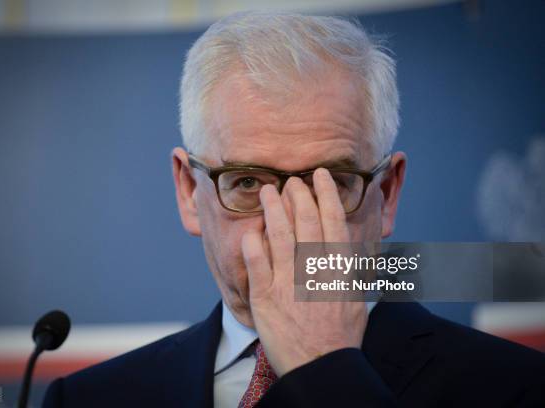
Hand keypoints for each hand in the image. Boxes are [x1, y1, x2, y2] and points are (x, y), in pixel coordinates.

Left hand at [241, 168, 367, 375]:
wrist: (320, 367)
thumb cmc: (339, 337)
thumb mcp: (356, 301)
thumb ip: (349, 271)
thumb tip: (347, 246)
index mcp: (339, 270)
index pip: (334, 223)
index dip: (327, 195)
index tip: (321, 176)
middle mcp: (315, 272)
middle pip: (307, 224)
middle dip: (299, 196)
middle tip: (292, 180)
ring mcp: (289, 284)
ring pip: (280, 238)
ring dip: (274, 211)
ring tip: (269, 192)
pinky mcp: (266, 298)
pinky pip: (257, 265)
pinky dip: (253, 245)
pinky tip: (251, 230)